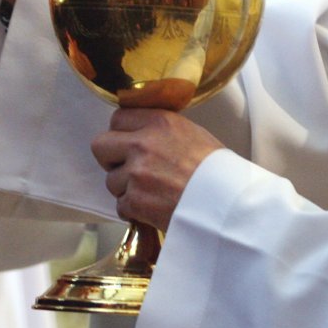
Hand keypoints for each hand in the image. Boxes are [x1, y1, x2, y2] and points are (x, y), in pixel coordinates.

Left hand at [91, 109, 224, 230]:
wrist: (227, 204)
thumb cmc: (218, 171)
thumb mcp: (192, 133)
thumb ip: (161, 130)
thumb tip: (140, 134)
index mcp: (159, 122)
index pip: (117, 118)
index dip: (121, 132)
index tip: (128, 142)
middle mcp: (143, 143)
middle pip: (100, 145)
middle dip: (111, 159)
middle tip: (128, 167)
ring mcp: (136, 173)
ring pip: (111, 180)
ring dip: (126, 189)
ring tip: (151, 192)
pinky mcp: (135, 201)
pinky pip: (120, 205)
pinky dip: (133, 210)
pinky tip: (152, 208)